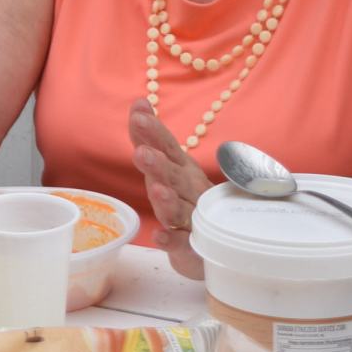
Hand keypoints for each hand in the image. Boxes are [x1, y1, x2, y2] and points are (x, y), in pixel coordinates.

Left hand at [129, 99, 214, 278]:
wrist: (213, 242)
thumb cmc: (185, 196)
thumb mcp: (167, 166)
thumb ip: (151, 138)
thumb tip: (139, 103)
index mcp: (183, 169)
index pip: (168, 147)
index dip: (154, 132)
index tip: (138, 116)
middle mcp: (190, 191)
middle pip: (174, 176)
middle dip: (158, 165)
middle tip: (141, 154)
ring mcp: (193, 220)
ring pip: (179, 209)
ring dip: (167, 200)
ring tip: (156, 191)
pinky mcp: (192, 247)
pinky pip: (182, 244)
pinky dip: (171, 240)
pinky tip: (159, 235)